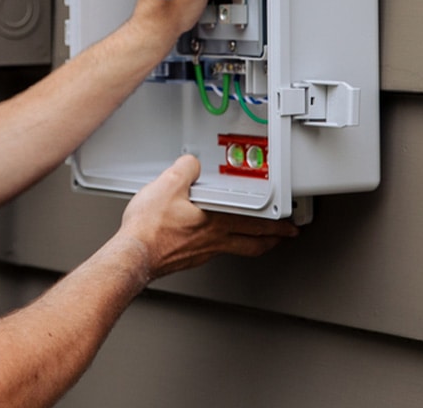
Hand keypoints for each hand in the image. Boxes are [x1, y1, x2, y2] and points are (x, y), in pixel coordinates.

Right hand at [118, 155, 298, 282]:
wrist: (133, 254)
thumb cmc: (149, 228)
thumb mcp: (167, 184)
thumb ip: (185, 169)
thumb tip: (192, 163)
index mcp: (215, 222)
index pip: (256, 224)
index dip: (277, 224)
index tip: (290, 223)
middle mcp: (212, 241)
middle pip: (253, 243)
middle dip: (273, 239)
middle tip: (285, 236)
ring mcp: (201, 252)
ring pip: (235, 249)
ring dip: (251, 244)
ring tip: (256, 240)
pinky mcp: (187, 258)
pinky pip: (213, 251)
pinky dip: (223, 245)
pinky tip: (213, 239)